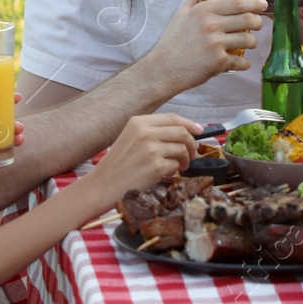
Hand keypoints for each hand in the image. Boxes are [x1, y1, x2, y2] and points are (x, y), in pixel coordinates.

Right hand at [84, 114, 199, 198]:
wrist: (103, 185)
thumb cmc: (118, 164)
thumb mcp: (131, 138)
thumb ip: (154, 132)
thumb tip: (186, 131)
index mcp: (138, 122)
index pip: (172, 117)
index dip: (189, 124)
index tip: (199, 130)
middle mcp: (145, 132)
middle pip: (182, 131)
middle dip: (192, 143)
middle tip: (192, 154)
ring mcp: (151, 149)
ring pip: (182, 149)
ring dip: (184, 159)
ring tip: (178, 166)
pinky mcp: (156, 166)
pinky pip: (175, 166)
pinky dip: (173, 171)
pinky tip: (164, 175)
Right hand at [145, 0, 266, 88]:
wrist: (163, 69)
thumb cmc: (171, 43)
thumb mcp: (179, 16)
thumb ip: (192, 2)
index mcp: (204, 10)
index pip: (238, 2)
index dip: (255, 2)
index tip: (263, 4)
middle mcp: (212, 25)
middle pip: (249, 19)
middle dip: (258, 22)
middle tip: (258, 24)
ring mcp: (217, 44)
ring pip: (249, 40)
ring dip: (253, 42)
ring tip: (250, 43)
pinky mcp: (219, 63)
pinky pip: (241, 62)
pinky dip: (245, 63)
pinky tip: (242, 63)